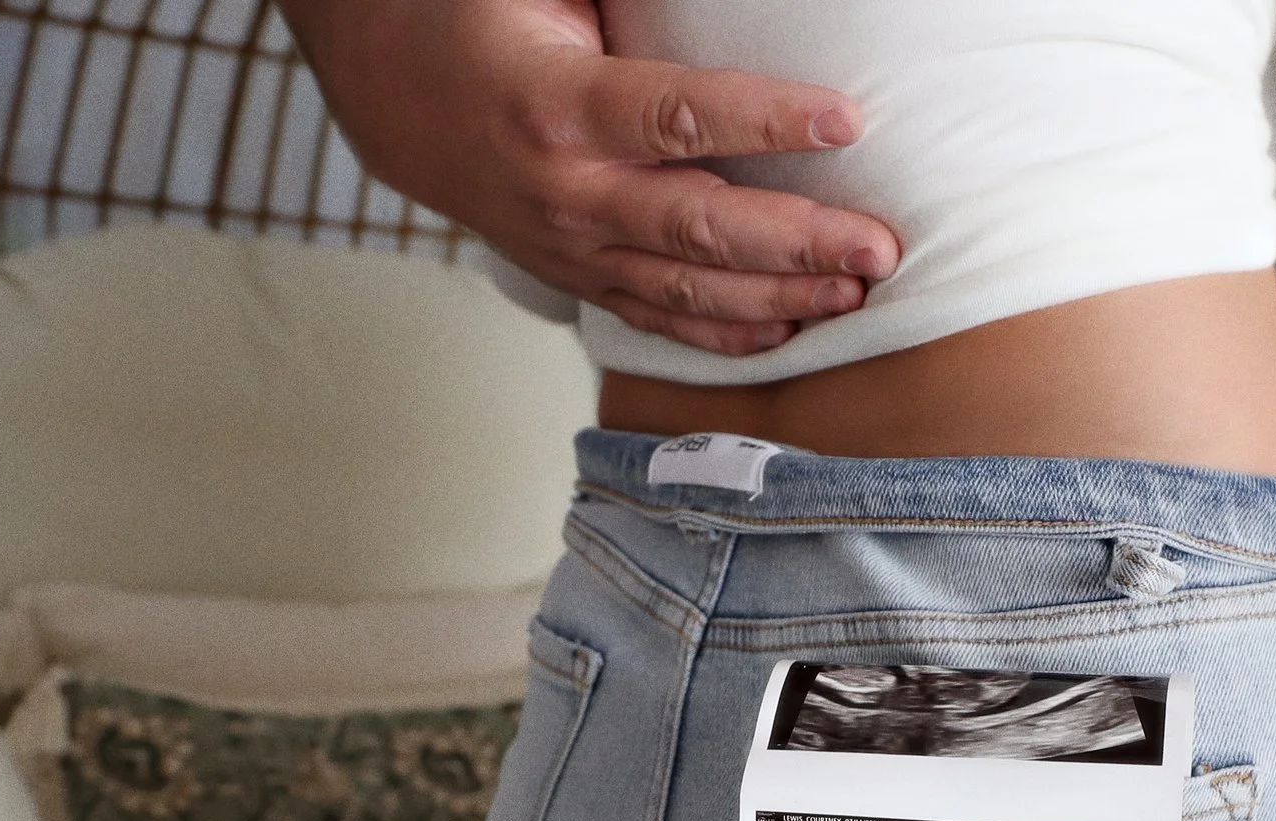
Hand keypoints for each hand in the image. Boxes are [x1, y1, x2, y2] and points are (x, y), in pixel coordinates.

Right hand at [280, 0, 901, 355]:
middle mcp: (565, 191)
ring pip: (685, 287)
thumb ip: (636, 1)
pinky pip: (657, 316)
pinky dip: (724, 332)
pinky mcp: (578, 275)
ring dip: (780, 296)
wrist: (396, 94)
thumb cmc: (484, 21)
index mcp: (555, 105)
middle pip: (697, 228)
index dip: (766, 121)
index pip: (676, 117)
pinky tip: (791, 329)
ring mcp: (570, 246)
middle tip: (879, 244)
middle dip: (798, 242)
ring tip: (857, 289)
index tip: (846, 120)